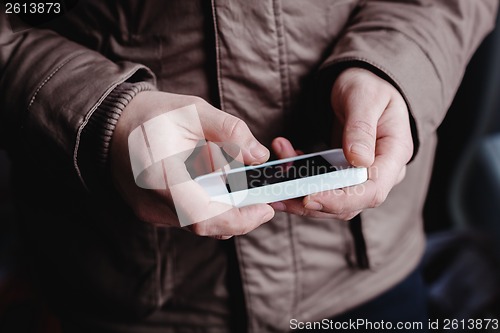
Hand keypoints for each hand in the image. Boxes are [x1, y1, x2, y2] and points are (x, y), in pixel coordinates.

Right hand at [110, 91, 274, 238]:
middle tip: (258, 197)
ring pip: (198, 222)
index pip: (204, 216)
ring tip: (229, 180)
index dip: (239, 219)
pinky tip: (209, 183)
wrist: (112, 123)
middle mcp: (153, 203)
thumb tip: (259, 155)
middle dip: (238, 213)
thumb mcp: (193, 111)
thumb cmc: (152, 115)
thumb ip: (230, 132)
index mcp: (162, 177)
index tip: (265, 209)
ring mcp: (150, 211)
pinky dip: (206, 204)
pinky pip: (186, 217)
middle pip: (206, 223)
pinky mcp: (151, 212)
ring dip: (222, 207)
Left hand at [271, 67, 412, 219]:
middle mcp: (381, 171)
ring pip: (331, 199)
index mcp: (394, 154)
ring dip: (300, 193)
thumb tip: (358, 160)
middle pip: (349, 204)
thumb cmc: (368, 85)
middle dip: (311, 203)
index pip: (372, 191)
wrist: (363, 83)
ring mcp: (361, 175)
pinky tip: (285, 159)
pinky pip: (321, 185)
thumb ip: (361, 128)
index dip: (340, 200)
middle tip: (279, 195)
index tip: (309, 197)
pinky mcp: (343, 173)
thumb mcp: (364, 98)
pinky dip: (300, 178)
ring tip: (275, 178)